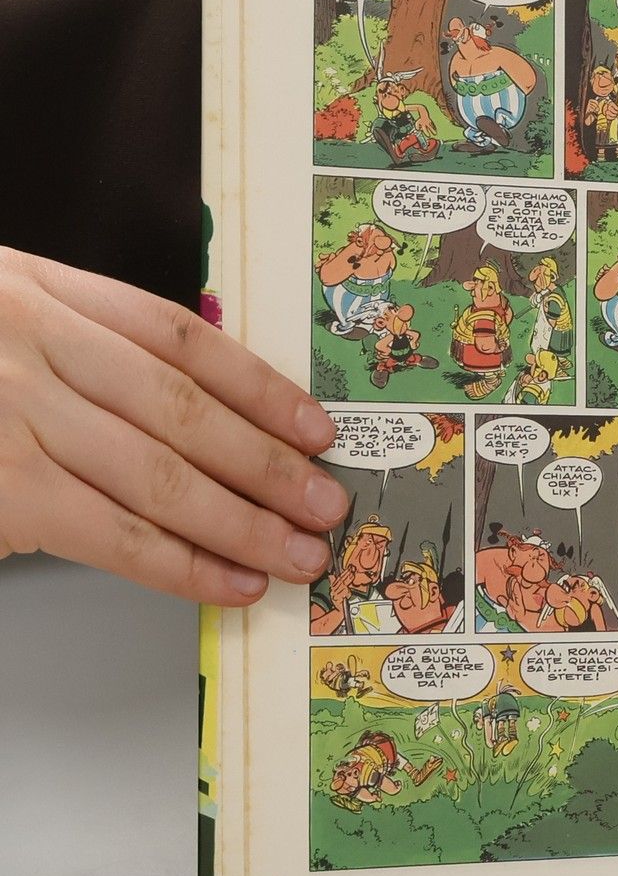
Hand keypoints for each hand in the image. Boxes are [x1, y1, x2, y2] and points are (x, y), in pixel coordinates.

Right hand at [0, 249, 344, 603]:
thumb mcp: (6, 317)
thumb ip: (89, 348)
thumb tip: (211, 417)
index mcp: (43, 293)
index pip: (181, 338)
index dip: (261, 387)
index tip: (317, 430)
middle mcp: (31, 347)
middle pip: (183, 412)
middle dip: (268, 467)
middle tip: (327, 505)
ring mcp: (11, 418)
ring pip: (157, 476)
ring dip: (241, 524)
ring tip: (298, 555)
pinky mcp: (2, 489)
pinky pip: (108, 533)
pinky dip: (179, 564)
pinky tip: (228, 582)